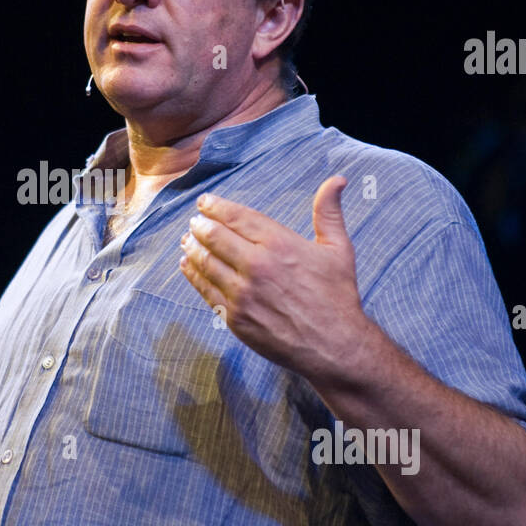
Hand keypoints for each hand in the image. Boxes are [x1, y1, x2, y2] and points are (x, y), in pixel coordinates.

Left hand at [178, 175, 369, 381]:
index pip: (237, 217)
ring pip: (206, 263)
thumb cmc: (337, 296)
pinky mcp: (235, 317)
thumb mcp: (338, 249)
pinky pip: (206, 290)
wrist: (334, 346)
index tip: (204, 202)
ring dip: (192, 248)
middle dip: (200, 226)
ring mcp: (243, 293)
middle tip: (195, 221)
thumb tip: (337, 179)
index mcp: (279, 244)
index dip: (216, 207)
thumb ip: (329, 212)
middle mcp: (257, 266)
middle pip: (214, 237)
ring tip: (187, 240)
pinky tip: (187, 266)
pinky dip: (193, 275)